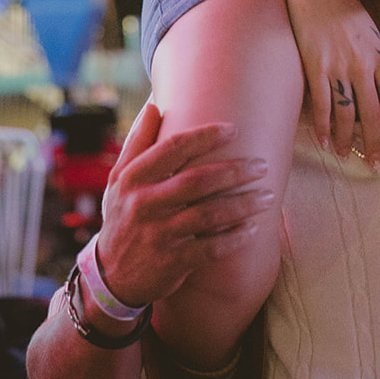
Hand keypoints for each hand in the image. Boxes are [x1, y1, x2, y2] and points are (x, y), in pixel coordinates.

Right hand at [94, 104, 272, 308]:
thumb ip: (138, 141)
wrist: (111, 275)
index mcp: (132, 178)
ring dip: (243, 204)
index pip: (171, 149)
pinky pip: (211, 249)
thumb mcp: (119, 178)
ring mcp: (158, 235)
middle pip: (197, 181)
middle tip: (263, 165)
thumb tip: (155, 103)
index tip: (234, 128)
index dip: (204, 136)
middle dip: (235, 171)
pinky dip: (234, 238)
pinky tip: (253, 228)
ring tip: (268, 196)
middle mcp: (144, 205)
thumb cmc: (123, 215)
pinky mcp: (171, 262)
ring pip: (209, 215)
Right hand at [285, 0, 379, 164]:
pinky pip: (321, 105)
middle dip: (375, 142)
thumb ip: (378, 59)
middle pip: (372, 114)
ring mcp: (339, 69)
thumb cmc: (347, 7)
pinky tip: (324, 141)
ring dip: (348, 139)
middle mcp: (364, 66)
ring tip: (347, 156)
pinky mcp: (316, 68)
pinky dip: (323, 127)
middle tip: (376, 164)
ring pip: (347, 114)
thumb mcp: (373, 33)